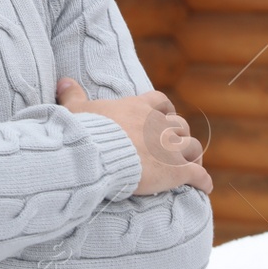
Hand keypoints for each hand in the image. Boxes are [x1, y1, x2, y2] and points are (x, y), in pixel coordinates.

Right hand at [55, 77, 212, 195]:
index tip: (166, 115)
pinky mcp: (176, 170)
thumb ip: (73, 95)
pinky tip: (204, 187)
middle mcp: (159, 125)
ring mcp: (170, 147)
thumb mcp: (76, 110)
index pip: (161, 102)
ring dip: (193, 155)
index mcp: (139, 108)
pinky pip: (197, 175)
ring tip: (193, 164)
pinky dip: (202, 181)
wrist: (98, 156)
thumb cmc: (86, 132)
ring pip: (192, 147)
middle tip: (176, 145)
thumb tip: (63, 81)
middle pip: (180, 125)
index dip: (165, 109)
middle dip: (179, 134)